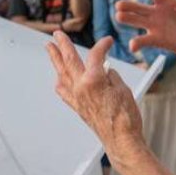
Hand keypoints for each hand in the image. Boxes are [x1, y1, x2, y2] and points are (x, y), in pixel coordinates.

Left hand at [46, 33, 143, 160]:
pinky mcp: (77, 107)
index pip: (95, 55)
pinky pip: (63, 91)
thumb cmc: (126, 117)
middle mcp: (81, 87)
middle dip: (62, 45)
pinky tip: (58, 78)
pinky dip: (60, 81)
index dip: (103, 45)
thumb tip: (104, 70)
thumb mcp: (123, 89)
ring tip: (49, 48)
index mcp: (94, 80)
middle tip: (56, 34)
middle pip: (69, 60)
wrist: (121, 140)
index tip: (108, 41)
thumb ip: (111, 75)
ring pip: (62, 73)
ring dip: (56, 60)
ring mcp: (76, 97)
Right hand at [114, 0, 175, 57]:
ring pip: (137, 21)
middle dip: (129, 6)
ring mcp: (153, 25)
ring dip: (127, 19)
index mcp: (165, 2)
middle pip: (139, 8)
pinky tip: (132, 46)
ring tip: (118, 16)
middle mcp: (155, 12)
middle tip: (119, 4)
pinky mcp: (154, 39)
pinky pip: (143, 40)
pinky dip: (137, 43)